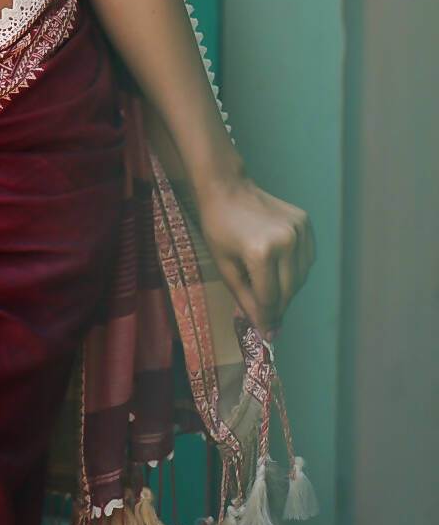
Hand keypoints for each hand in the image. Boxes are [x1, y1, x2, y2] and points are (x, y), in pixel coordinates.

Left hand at [194, 171, 315, 339]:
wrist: (226, 187)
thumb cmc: (218, 227)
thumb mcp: (226, 267)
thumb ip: (247, 300)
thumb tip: (266, 331)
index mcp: (261, 252)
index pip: (270, 299)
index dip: (267, 319)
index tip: (266, 336)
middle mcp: (286, 241)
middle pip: (288, 291)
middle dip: (276, 307)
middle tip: (266, 316)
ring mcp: (299, 230)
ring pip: (301, 278)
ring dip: (286, 289)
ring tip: (267, 285)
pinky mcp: (305, 223)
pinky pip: (306, 259)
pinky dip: (295, 269)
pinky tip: (278, 266)